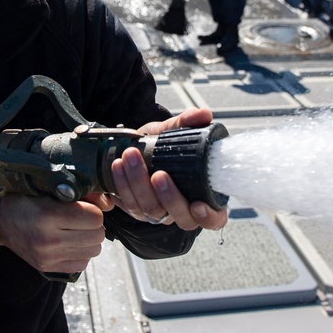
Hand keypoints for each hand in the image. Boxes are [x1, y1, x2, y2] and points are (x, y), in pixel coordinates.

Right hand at [0, 194, 105, 274]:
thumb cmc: (26, 198)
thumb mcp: (49, 186)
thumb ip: (82, 192)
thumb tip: (109, 203)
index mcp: (48, 215)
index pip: (95, 218)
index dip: (94, 209)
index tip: (85, 205)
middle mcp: (49, 240)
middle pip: (97, 235)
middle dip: (94, 224)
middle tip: (83, 217)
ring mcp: (48, 257)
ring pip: (94, 250)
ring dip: (90, 239)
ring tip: (77, 229)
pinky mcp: (48, 268)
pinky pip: (82, 263)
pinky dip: (81, 252)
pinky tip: (70, 241)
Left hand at [109, 107, 227, 231]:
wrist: (134, 145)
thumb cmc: (161, 143)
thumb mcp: (172, 132)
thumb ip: (187, 123)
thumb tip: (203, 114)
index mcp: (202, 194)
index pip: (215, 218)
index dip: (208, 216)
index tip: (198, 204)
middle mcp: (182, 209)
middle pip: (182, 218)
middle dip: (169, 197)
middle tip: (158, 174)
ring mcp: (159, 212)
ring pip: (151, 210)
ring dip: (139, 184)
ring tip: (131, 156)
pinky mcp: (136, 210)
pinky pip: (130, 204)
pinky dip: (123, 184)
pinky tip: (118, 165)